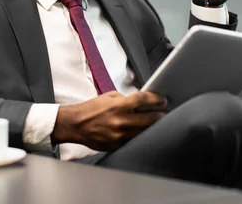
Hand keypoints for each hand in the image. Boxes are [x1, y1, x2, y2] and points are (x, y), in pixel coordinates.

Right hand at [51, 91, 166, 151]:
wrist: (75, 125)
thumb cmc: (90, 110)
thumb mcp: (108, 97)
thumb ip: (125, 99)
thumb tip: (139, 101)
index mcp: (118, 106)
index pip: (143, 100)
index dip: (156, 99)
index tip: (162, 99)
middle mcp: (120, 121)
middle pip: (149, 118)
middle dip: (160, 115)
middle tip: (165, 112)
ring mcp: (119, 135)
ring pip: (144, 132)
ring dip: (152, 127)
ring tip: (157, 123)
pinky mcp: (117, 145)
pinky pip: (133, 140)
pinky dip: (140, 135)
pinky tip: (143, 131)